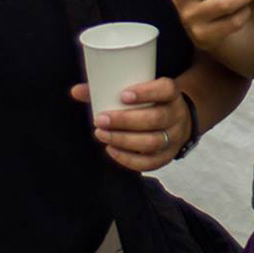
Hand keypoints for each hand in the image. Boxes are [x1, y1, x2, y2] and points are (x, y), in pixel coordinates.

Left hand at [70, 75, 187, 171]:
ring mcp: (174, 138)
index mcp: (171, 95)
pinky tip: (111, 149)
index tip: (123, 95)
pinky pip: (149, 162)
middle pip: (155, 119)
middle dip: (125, 120)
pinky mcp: (167, 156)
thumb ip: (108, 89)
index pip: (165, 90)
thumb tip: (76, 92)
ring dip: (123, 139)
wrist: (175, 121)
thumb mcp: (139, 92)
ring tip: (101, 134)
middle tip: (100, 120)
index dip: (146, 92)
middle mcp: (176, 116)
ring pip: (152, 141)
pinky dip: (128, 158)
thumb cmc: (150, 103)